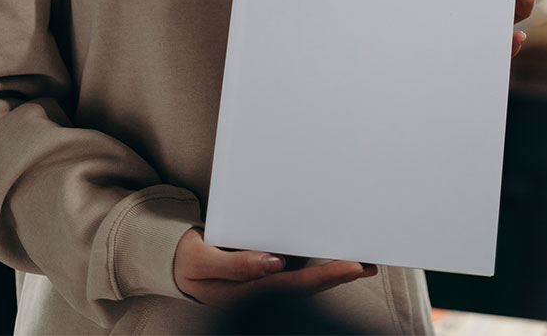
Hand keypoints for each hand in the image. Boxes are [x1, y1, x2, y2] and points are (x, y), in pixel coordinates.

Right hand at [173, 228, 376, 306]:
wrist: (177, 268)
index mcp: (248, 293)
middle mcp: (263, 294)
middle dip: (339, 275)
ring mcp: (267, 286)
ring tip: (363, 259)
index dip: (323, 277)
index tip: (350, 266)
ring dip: (334, 272)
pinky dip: (319, 264)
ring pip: (306, 282)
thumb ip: (236, 264)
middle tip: (369, 263)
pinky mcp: (269, 275)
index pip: (293, 286)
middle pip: (308, 287)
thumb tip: (274, 263)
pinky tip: (336, 252)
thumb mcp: (202, 260)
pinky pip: (297, 272)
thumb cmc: (190, 262)